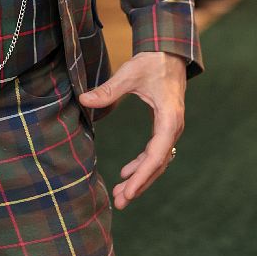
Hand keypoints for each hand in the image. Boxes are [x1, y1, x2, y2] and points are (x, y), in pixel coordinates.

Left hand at [79, 52, 185, 209]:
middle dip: (139, 184)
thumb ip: (108, 89)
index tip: (128, 192)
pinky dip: (142, 165)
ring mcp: (170, 129)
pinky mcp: (165, 127)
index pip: (157, 154)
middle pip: (158, 164)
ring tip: (121, 195)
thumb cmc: (151, 62)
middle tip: (120, 202)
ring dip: (140, 178)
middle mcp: (173, 128)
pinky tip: (126, 173)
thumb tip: (83, 100)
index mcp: (169, 118)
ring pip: (157, 162)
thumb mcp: (129, 73)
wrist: (169, 53)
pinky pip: (156, 153)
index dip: (142, 175)